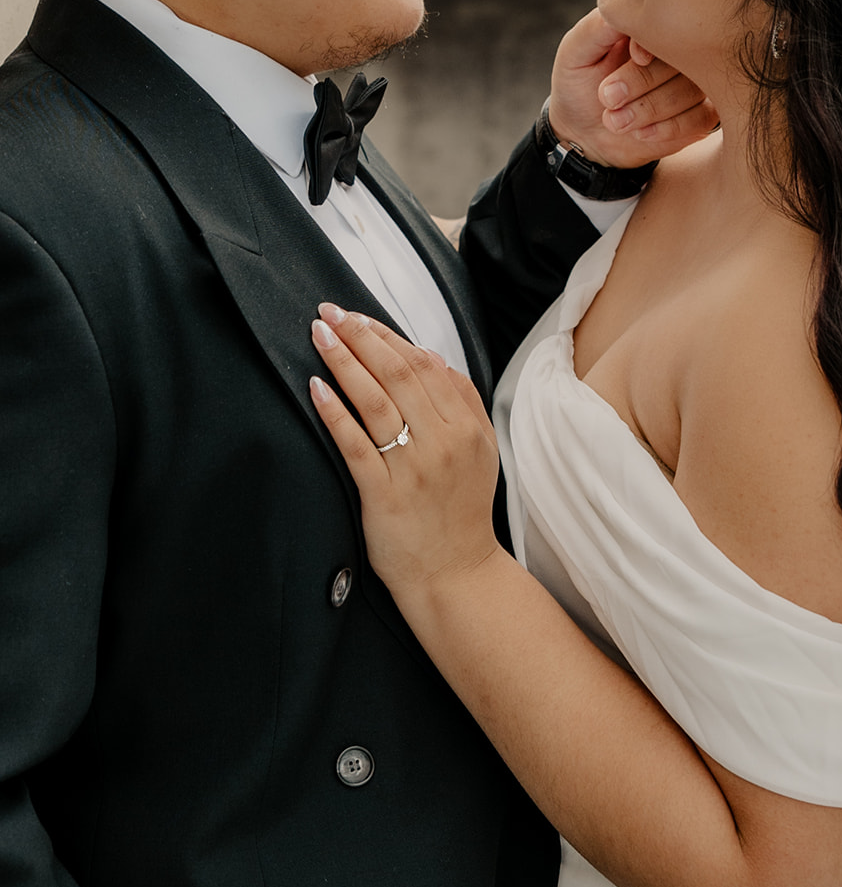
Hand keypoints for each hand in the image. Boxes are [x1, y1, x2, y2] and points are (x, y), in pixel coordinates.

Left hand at [309, 308, 501, 596]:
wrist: (456, 573)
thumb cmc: (461, 512)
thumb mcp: (480, 452)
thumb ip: (463, 404)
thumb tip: (433, 359)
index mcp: (467, 428)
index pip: (425, 365)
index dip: (389, 336)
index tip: (360, 316)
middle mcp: (443, 442)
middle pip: (398, 374)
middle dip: (361, 337)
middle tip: (331, 313)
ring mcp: (414, 467)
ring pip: (376, 401)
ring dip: (344, 362)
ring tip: (320, 336)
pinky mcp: (385, 494)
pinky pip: (355, 444)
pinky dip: (335, 412)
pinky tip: (316, 388)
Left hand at [548, 9, 717, 167]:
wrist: (584, 135)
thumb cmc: (578, 87)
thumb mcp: (575, 53)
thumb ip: (596, 28)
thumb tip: (624, 11)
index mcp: (651, 26)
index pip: (668, 22)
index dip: (654, 42)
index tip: (632, 58)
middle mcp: (678, 50)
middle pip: (684, 57)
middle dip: (642, 83)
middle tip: (607, 99)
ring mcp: (693, 81)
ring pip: (693, 89)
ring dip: (650, 109)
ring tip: (615, 120)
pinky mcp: (701, 113)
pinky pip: (702, 117)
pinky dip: (670, 128)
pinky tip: (641, 133)